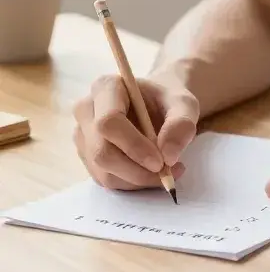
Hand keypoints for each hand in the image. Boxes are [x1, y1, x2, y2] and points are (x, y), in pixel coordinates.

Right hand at [73, 74, 198, 190]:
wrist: (157, 106)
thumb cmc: (167, 101)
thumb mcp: (184, 105)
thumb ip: (181, 124)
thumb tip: (168, 155)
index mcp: (106, 87)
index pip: (109, 122)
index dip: (133, 146)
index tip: (160, 161)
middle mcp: (86, 110)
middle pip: (102, 152)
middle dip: (136, 170)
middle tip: (166, 173)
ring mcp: (83, 136)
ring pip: (103, 172)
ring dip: (137, 180)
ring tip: (166, 172)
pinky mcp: (87, 157)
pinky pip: (106, 180)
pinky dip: (132, 184)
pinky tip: (150, 173)